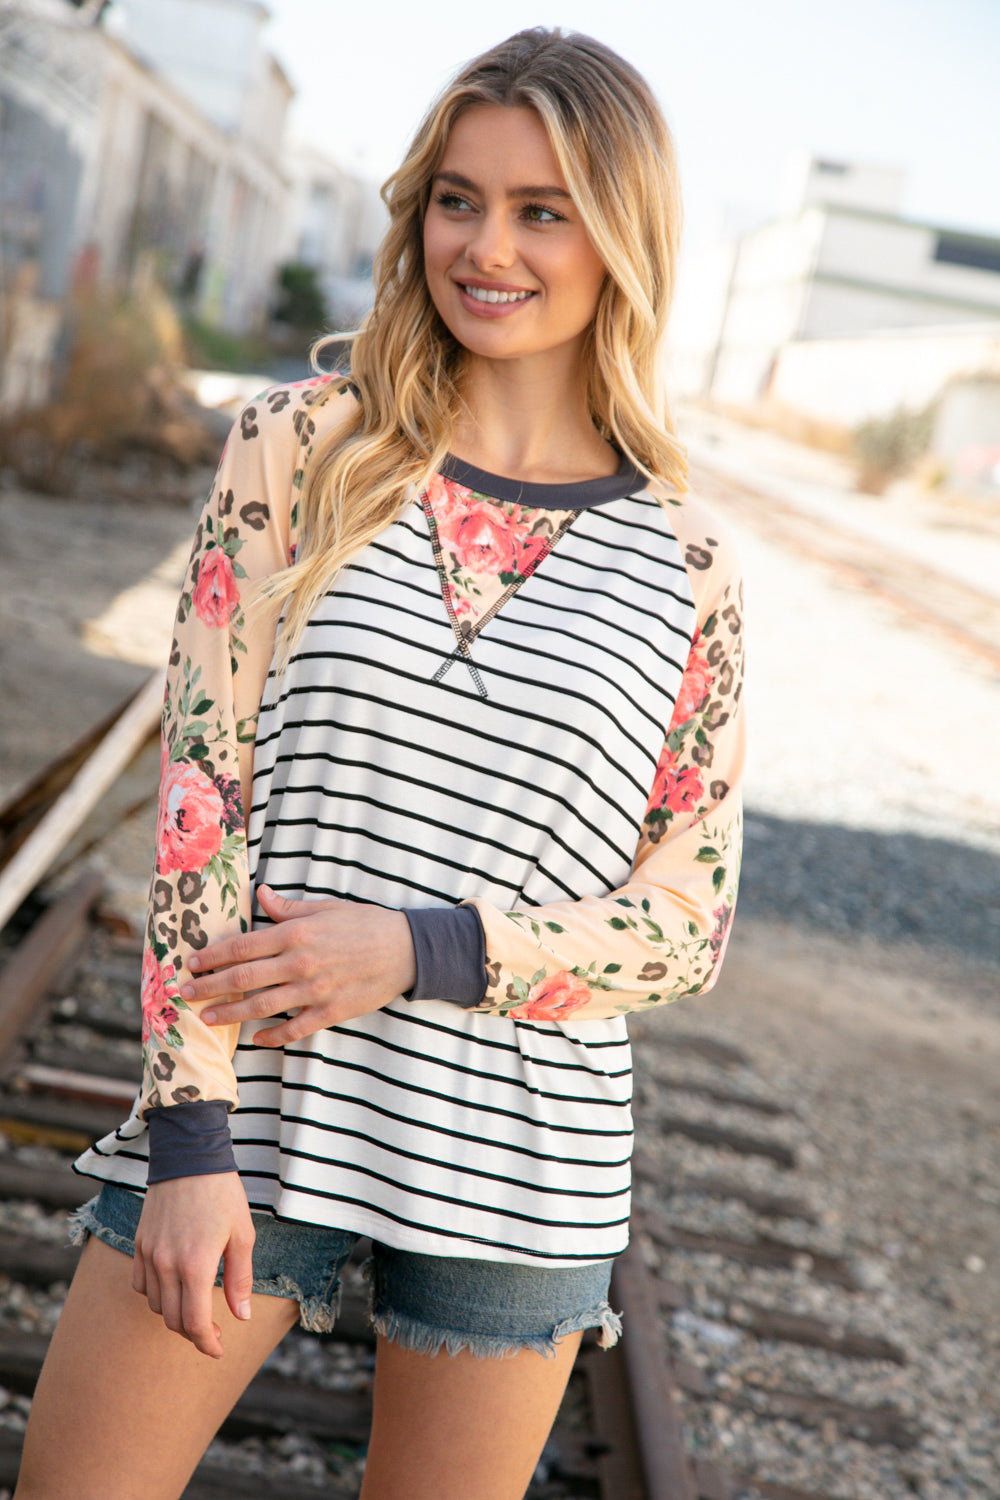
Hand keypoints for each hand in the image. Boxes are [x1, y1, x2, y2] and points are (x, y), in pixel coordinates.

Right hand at [132, 1173, 254, 1357]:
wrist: (190, 1157)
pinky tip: (173, 1286)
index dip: (207, 1343)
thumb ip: (240, 1278)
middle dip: (193, 1333)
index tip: (218, 1349)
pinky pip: (141, 1284)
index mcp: (196, 1265)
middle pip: (173, 1320)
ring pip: (155, 1305)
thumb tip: (241, 1316)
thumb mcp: (242, 1234)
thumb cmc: (222, 1194)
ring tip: (195, 1307)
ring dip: (174, 1314)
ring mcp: (149, 1254)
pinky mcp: (140, 1244)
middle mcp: (167, 1265)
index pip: (195, 1323)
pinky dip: (156, 1295)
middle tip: (213, 1331)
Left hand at [181, 885, 416, 1045]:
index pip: (243, 946)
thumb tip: (260, 894)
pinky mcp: (330, 1012)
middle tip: (184, 994)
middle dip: (209, 987)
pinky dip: (272, 1036)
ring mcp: (314, 991)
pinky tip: (255, 1038)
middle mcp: (300, 963)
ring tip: (206, 1018)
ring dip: (229, 1014)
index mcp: (296, 934)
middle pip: (243, 979)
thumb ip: (288, 908)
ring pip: (261, 1007)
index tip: (192, 962)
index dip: (213, 956)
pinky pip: (294, 1029)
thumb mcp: (326, 907)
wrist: (407, 950)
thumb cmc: (365, 924)